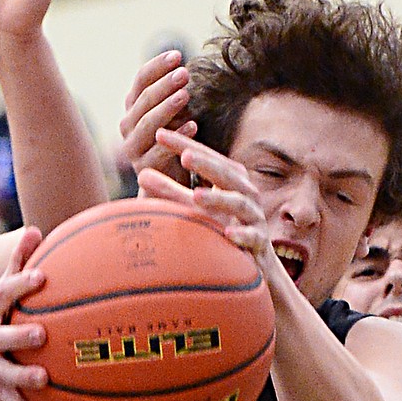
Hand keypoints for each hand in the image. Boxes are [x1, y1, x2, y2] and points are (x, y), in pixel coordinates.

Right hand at [0, 228, 50, 400]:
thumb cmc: (0, 320)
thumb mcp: (4, 294)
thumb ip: (17, 264)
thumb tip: (35, 228)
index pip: (3, 294)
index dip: (21, 285)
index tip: (43, 277)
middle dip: (17, 334)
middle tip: (42, 333)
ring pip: (4, 373)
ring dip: (22, 375)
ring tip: (44, 378)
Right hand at [120, 51, 196, 182]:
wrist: (170, 183)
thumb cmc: (176, 141)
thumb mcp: (175, 114)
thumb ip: (174, 94)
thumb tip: (186, 69)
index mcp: (133, 107)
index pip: (141, 80)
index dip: (158, 66)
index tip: (178, 55)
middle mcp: (128, 125)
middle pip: (143, 100)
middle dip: (164, 85)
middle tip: (184, 74)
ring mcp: (132, 148)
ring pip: (147, 124)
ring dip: (167, 107)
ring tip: (186, 95)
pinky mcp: (143, 169)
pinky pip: (159, 151)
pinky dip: (177, 137)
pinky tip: (194, 125)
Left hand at [138, 129, 277, 273]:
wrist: (256, 266)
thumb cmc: (221, 230)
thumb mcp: (195, 209)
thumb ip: (171, 192)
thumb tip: (141, 174)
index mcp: (230, 181)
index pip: (206, 157)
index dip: (184, 145)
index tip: (159, 134)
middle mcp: (244, 193)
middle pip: (226, 173)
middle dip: (205, 164)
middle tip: (183, 156)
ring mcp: (254, 217)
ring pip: (239, 203)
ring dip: (218, 199)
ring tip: (196, 196)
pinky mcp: (260, 243)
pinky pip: (252, 237)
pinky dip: (242, 234)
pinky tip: (228, 233)